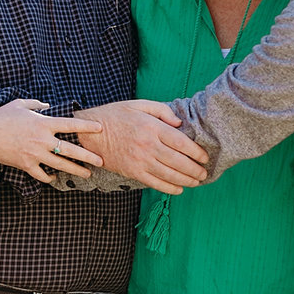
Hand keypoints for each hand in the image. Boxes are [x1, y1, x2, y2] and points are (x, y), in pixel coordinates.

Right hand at [0, 99, 103, 182]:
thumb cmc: (0, 118)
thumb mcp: (19, 104)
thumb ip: (36, 104)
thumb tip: (47, 106)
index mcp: (43, 123)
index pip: (70, 124)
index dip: (87, 126)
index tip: (100, 128)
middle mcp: (42, 140)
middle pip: (71, 150)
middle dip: (88, 156)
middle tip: (101, 161)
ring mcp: (35, 155)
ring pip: (61, 165)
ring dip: (76, 170)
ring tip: (87, 174)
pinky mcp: (26, 165)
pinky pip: (42, 175)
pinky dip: (50, 177)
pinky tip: (55, 178)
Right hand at [75, 100, 208, 194]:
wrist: (89, 133)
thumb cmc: (114, 116)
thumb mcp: (138, 104)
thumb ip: (161, 110)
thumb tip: (179, 123)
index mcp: (151, 127)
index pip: (181, 143)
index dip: (196, 152)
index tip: (204, 157)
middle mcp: (148, 145)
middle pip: (179, 161)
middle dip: (195, 169)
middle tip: (204, 173)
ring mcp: (140, 161)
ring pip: (170, 175)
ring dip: (187, 180)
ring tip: (196, 181)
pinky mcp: (132, 172)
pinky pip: (155, 183)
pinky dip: (170, 188)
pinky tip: (179, 189)